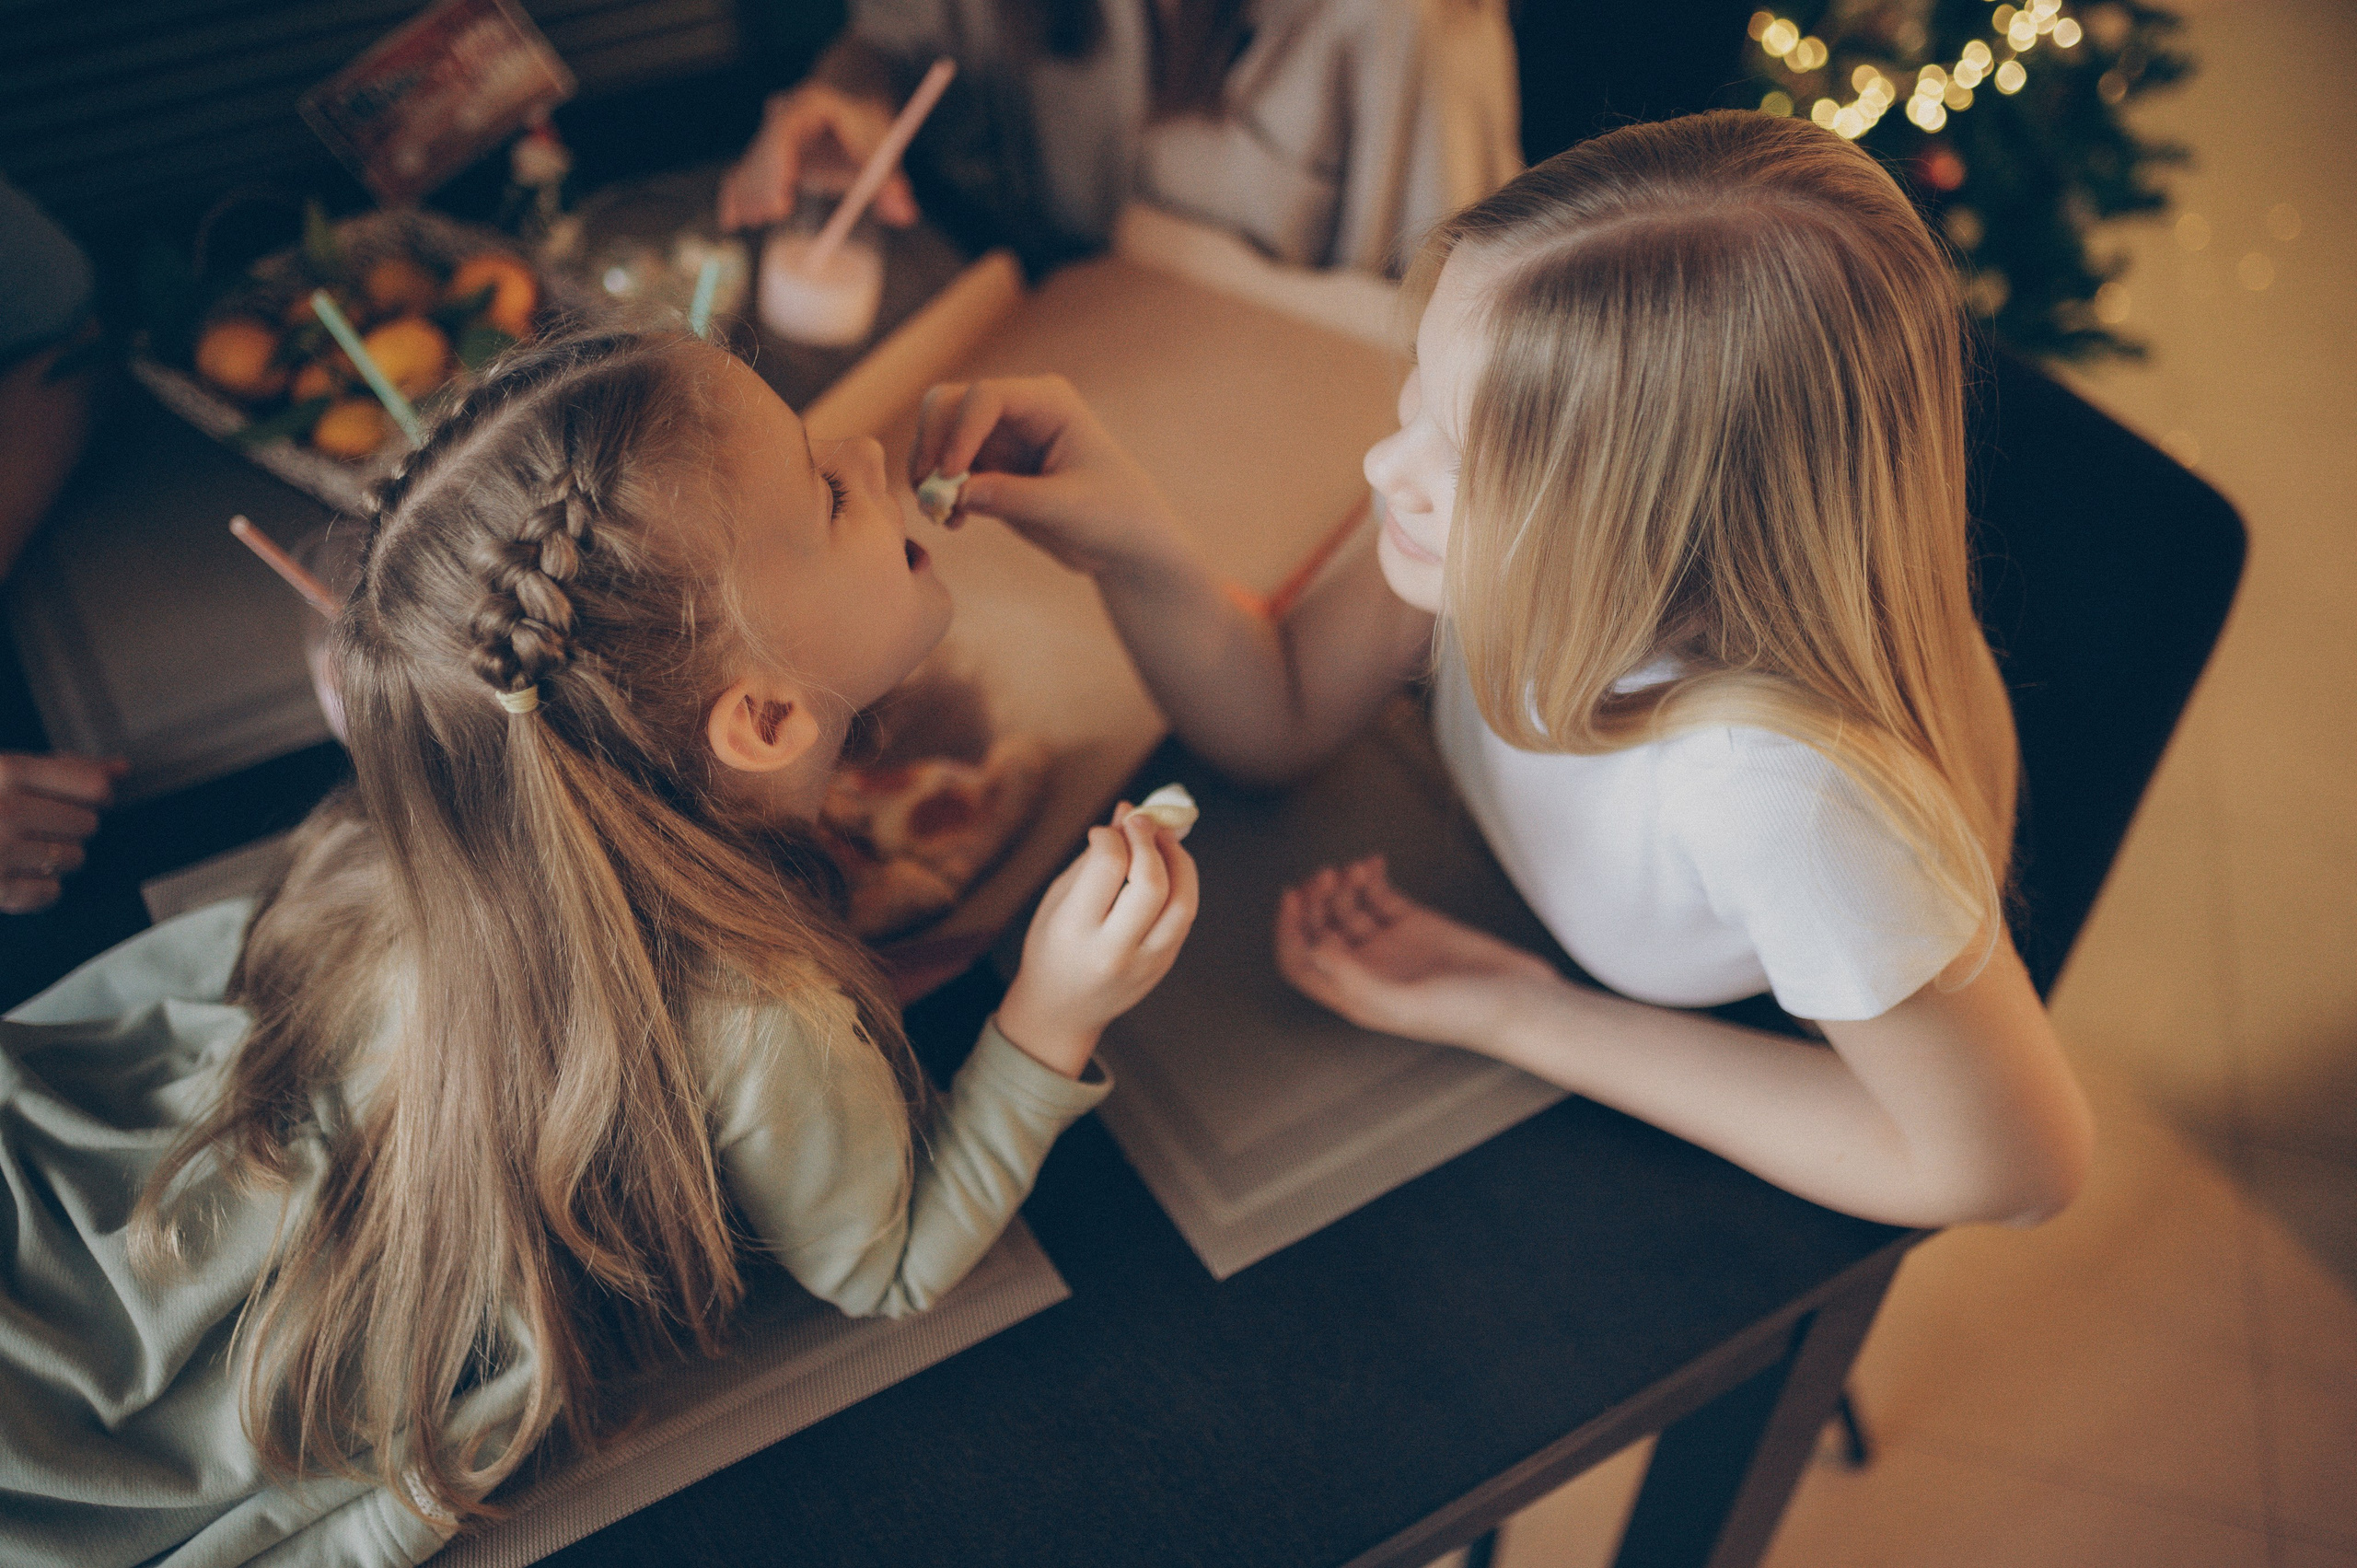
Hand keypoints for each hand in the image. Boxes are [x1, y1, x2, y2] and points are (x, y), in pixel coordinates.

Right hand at [0, 752, 123, 913]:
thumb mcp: (1, 769)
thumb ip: (61, 767)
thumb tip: (121, 769)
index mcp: (5, 771)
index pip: (93, 787)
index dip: (95, 793)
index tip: (84, 796)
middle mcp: (5, 811)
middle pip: (88, 824)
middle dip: (70, 824)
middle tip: (37, 822)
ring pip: (73, 858)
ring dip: (57, 855)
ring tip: (22, 846)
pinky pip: (50, 893)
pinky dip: (40, 887)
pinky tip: (16, 872)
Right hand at [717, 83, 919, 232]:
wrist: (852, 82)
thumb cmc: (868, 113)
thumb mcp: (884, 142)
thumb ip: (891, 179)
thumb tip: (906, 214)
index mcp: (808, 103)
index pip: (785, 135)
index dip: (779, 168)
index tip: (782, 198)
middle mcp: (783, 112)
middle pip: (765, 151)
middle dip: (763, 186)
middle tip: (768, 216)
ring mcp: (773, 128)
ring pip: (754, 161)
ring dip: (749, 192)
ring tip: (747, 223)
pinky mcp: (769, 145)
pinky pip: (750, 167)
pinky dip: (741, 191)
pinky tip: (730, 219)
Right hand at [907, 376, 1183, 580]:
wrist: (1125, 543)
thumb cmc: (1114, 515)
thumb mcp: (1068, 509)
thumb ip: (1013, 498)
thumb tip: (955, 492)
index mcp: (1048, 402)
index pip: (985, 397)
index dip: (960, 432)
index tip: (949, 476)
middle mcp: (1017, 410)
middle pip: (949, 403)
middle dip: (931, 444)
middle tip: (928, 491)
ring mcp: (998, 437)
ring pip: (937, 434)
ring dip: (927, 471)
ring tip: (941, 515)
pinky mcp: (988, 468)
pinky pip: (944, 471)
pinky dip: (937, 492)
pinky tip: (954, 523)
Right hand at [997, 803, 1198, 1076]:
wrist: (1062, 1012)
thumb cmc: (1052, 947)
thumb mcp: (1058, 900)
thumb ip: (1095, 857)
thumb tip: (1128, 812)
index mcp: (1075, 930)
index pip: (1108, 866)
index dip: (1113, 835)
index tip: (1105, 831)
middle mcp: (1113, 950)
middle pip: (1151, 883)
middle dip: (1150, 839)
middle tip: (1140, 820)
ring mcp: (1145, 963)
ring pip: (1182, 901)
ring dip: (1178, 858)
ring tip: (1161, 837)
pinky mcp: (1165, 965)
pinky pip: (1184, 915)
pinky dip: (1182, 881)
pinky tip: (1167, 864)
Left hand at [1275, 856, 1562, 1050]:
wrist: (1522, 1000)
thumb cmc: (1468, 1016)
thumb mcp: (1404, 1004)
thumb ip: (1354, 979)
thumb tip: (1315, 947)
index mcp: (1355, 995)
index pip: (1301, 962)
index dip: (1288, 931)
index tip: (1292, 897)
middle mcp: (1367, 969)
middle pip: (1319, 929)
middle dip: (1314, 900)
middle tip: (1324, 875)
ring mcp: (1391, 945)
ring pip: (1347, 907)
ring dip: (1342, 884)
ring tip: (1351, 869)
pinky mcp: (1417, 923)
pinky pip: (1380, 894)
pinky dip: (1370, 876)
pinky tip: (1373, 863)